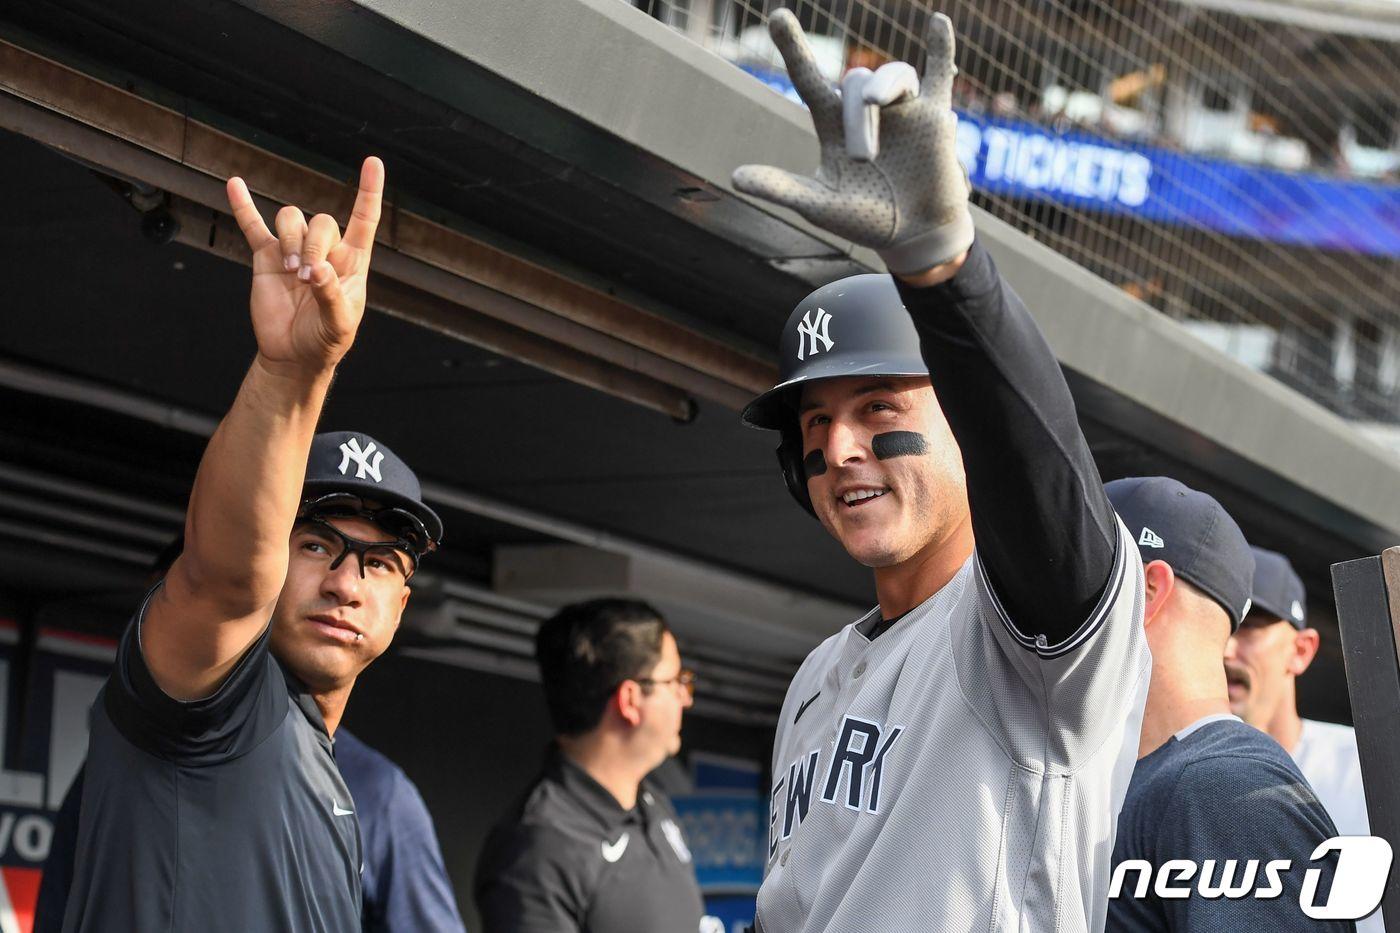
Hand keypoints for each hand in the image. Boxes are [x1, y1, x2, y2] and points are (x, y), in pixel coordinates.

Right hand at [226, 156, 384, 377]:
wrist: (294, 355)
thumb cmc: (326, 340)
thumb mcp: (339, 325)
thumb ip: (331, 297)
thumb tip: (318, 271)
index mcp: (352, 262)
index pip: (364, 219)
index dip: (369, 191)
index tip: (374, 162)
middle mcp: (324, 250)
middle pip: (320, 222)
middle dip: (312, 247)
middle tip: (306, 278)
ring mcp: (293, 251)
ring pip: (291, 219)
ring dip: (290, 241)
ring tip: (291, 272)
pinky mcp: (266, 258)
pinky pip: (253, 226)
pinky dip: (243, 206)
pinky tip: (234, 184)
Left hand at [732, 11, 972, 275]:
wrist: (912, 236)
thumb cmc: (862, 220)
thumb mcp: (818, 205)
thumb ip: (781, 188)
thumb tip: (735, 178)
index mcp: (832, 124)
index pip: (808, 78)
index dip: (793, 47)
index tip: (777, 16)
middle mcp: (865, 110)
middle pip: (855, 83)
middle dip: (857, 114)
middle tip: (864, 157)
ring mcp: (901, 110)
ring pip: (893, 75)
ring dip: (884, 86)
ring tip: (878, 104)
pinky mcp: (934, 117)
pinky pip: (939, 73)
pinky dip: (941, 48)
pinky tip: (938, 22)